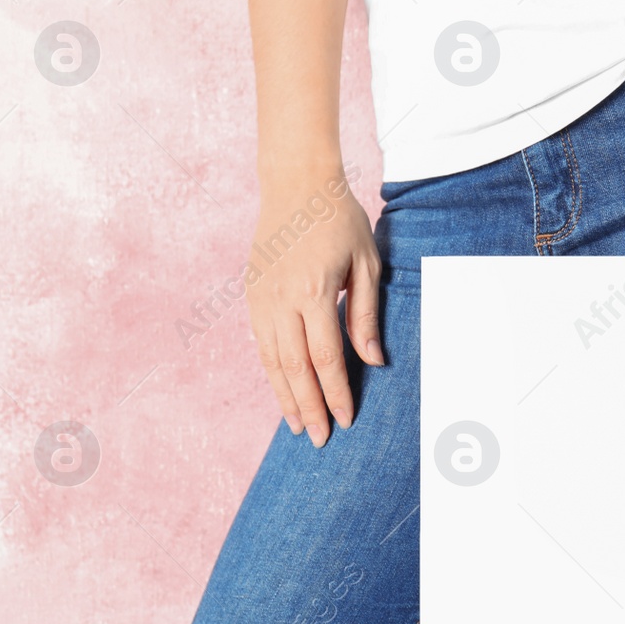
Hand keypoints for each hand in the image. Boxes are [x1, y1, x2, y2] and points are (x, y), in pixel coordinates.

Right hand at [246, 172, 383, 446]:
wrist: (296, 184)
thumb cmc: (339, 220)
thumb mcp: (366, 264)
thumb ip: (366, 315)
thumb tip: (372, 361)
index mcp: (314, 292)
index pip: (325, 358)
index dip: (335, 392)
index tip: (345, 419)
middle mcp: (282, 300)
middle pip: (295, 368)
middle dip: (309, 406)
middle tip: (320, 439)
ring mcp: (261, 298)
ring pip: (272, 361)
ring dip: (286, 396)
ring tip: (299, 425)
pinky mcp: (252, 294)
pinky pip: (261, 343)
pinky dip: (272, 371)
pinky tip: (283, 390)